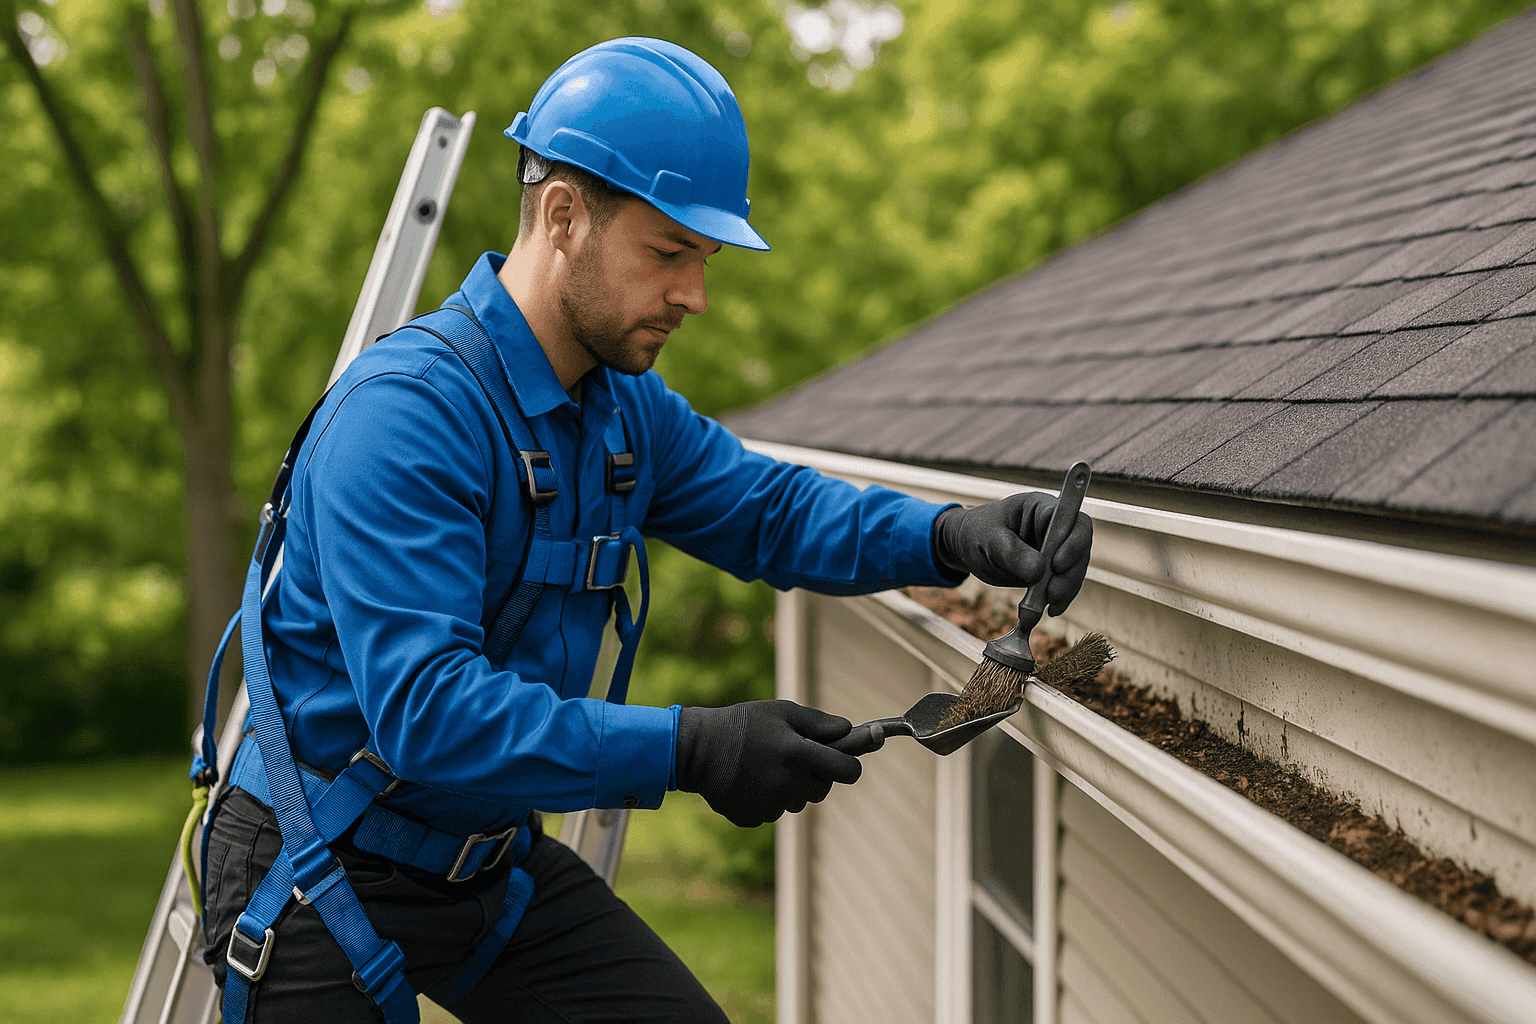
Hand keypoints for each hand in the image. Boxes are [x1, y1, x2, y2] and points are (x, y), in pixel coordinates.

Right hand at [675, 700, 862, 827]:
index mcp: (799, 754)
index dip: (850, 765)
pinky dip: (768, 799)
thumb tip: (848, 730)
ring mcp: (772, 804)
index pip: (848, 771)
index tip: (845, 761)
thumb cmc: (742, 724)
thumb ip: (819, 723)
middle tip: (795, 757)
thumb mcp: (781, 711)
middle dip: (816, 775)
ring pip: (798, 802)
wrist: (696, 750)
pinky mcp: (755, 818)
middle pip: (822, 789)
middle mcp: (789, 783)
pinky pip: (774, 811)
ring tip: (766, 766)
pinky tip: (751, 780)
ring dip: (792, 788)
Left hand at [933, 492, 1092, 614]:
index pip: (1070, 520)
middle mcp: (1054, 525)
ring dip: (1066, 589)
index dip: (1072, 542)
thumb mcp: (989, 540)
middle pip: (1079, 546)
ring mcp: (1056, 547)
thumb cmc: (977, 533)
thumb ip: (1012, 553)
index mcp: (1040, 507)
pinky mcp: (1052, 567)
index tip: (1056, 564)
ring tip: (1047, 605)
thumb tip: (1038, 571)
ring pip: (1075, 567)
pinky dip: (1060, 598)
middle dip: (1070, 572)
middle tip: (1051, 593)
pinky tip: (1049, 610)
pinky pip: (1064, 582)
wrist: (969, 546)